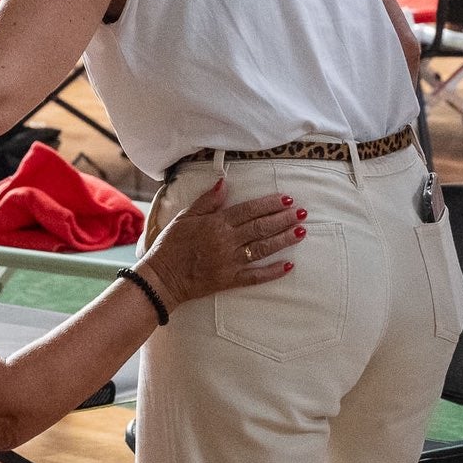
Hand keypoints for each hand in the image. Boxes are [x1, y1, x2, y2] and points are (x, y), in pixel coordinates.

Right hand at [139, 179, 302, 306]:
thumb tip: (224, 182)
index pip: (249, 210)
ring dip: (283, 240)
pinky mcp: (230, 280)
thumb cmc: (171, 245)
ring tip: (301, 232)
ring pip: (263, 248)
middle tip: (301, 213)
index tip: (286, 199)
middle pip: (261, 227)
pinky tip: (289, 265)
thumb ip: (207, 200)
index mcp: (216, 223)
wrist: (161, 278)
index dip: (269, 204)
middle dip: (283, 219)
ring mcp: (230, 262)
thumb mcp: (185, 216)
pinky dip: (273, 271)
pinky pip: (255, 276)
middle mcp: (227, 241)